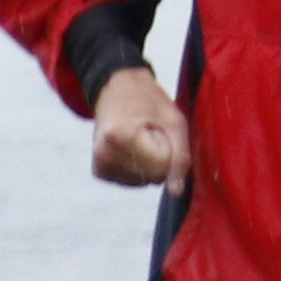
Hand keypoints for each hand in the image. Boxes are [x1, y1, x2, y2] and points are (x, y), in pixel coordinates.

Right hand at [89, 65, 184, 188]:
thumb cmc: (148, 99)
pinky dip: (137, 168)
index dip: (168, 148)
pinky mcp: (99, 171)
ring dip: (148, 163)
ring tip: (138, 138)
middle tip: (148, 132)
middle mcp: (104, 154)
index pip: (162, 168)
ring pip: (143, 182)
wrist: (115, 87)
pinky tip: (130, 148)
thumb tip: (177, 192)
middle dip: (158, 158)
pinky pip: (131, 181)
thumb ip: (180, 157)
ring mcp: (100, 164)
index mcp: (121, 137)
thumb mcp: (174, 120)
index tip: (157, 129)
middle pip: (153, 178)